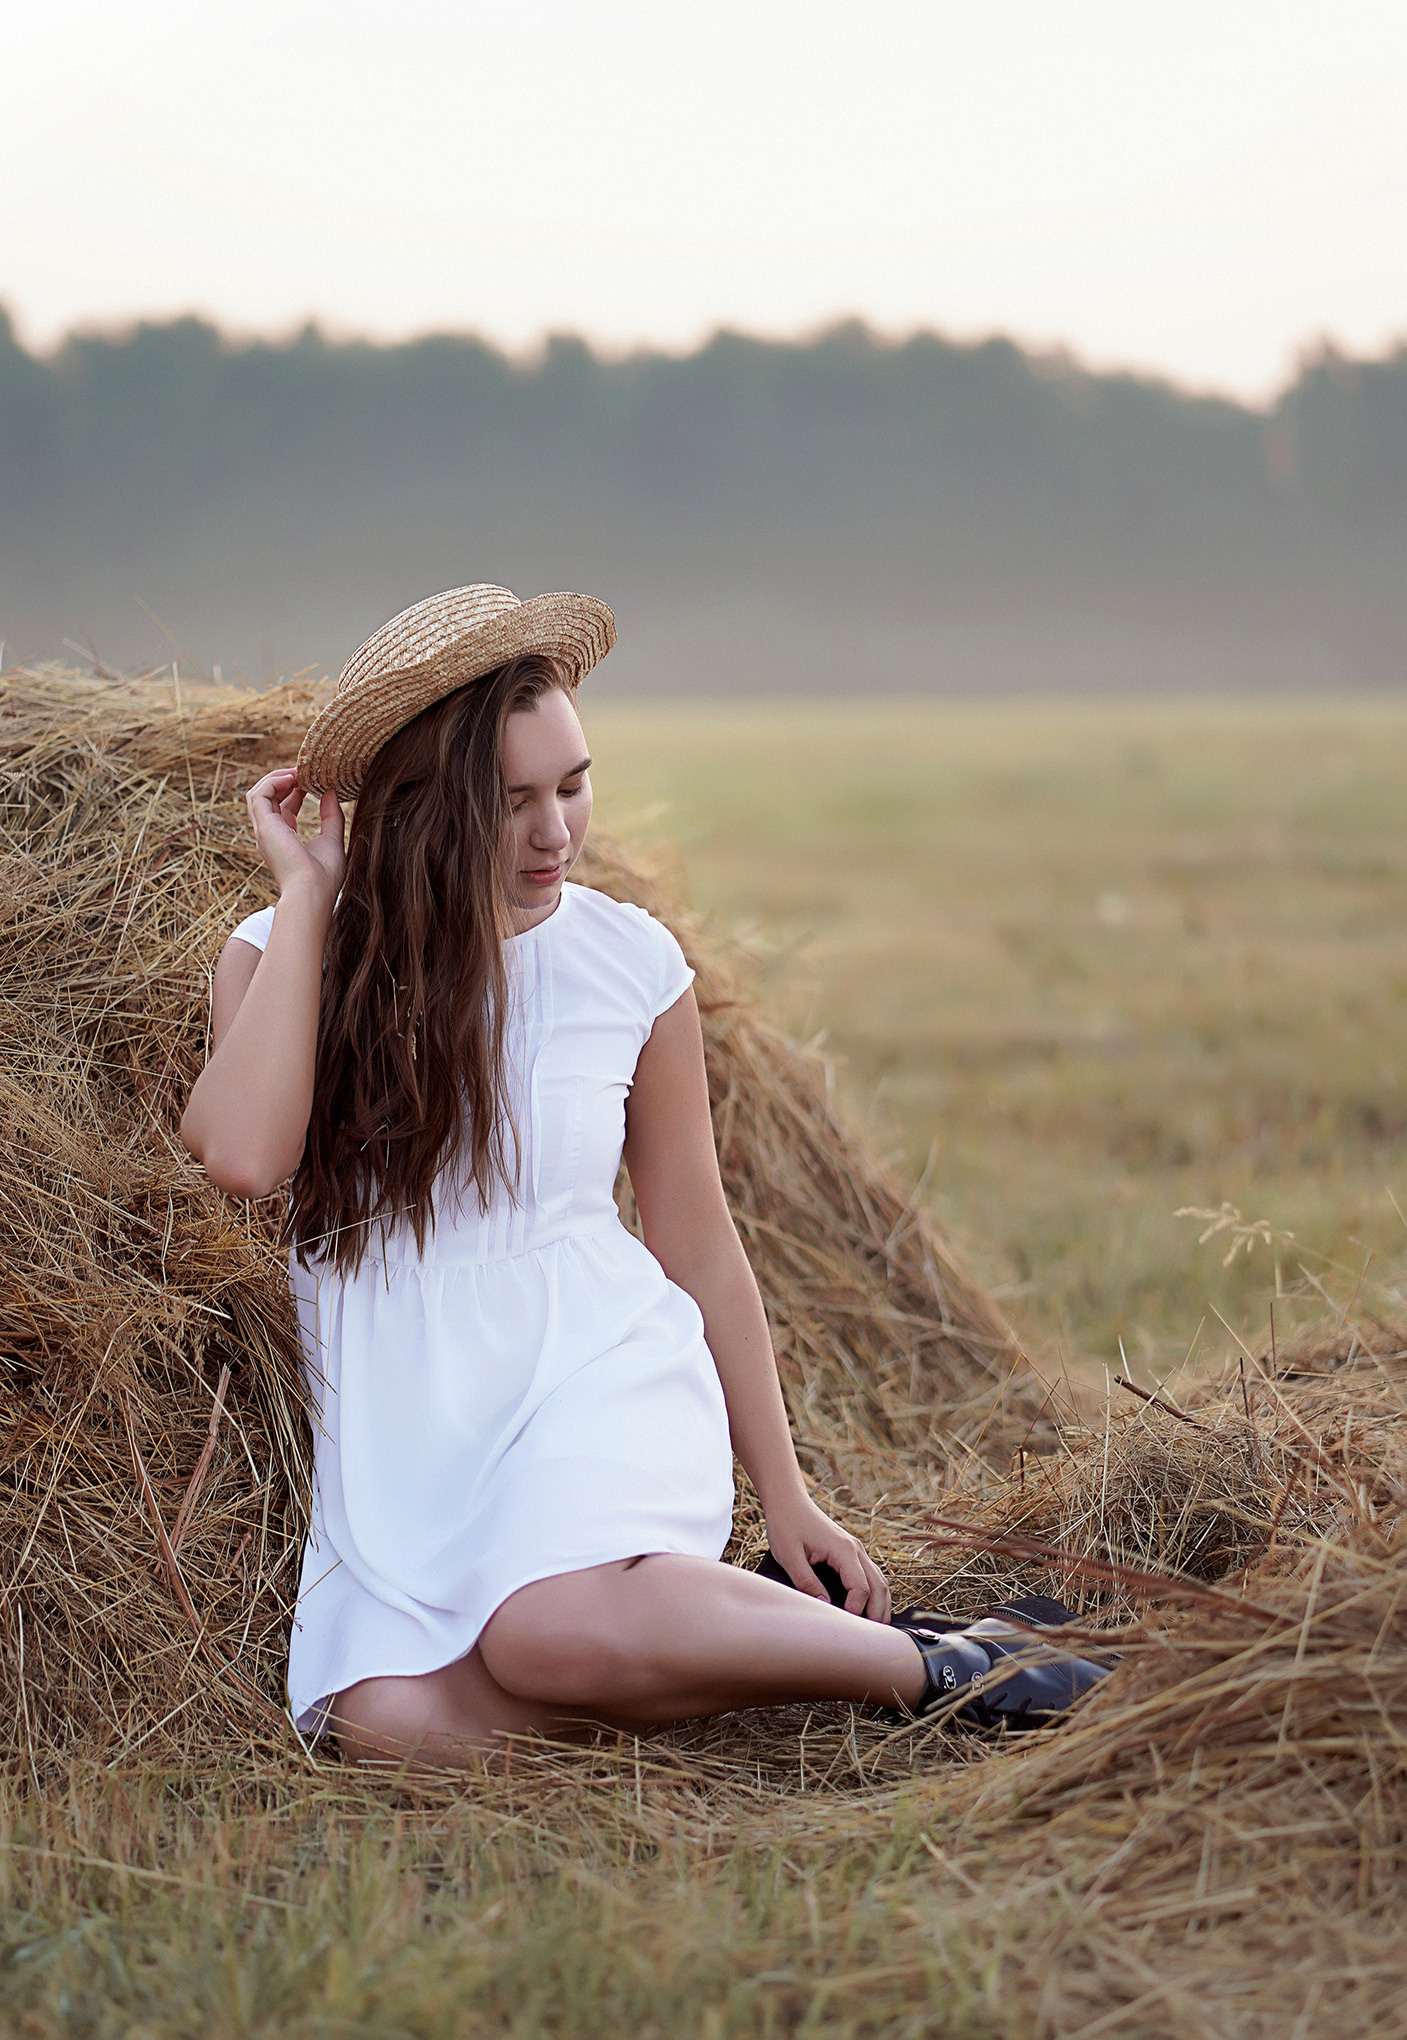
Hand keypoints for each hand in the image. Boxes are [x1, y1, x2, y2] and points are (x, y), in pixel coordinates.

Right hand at [245, 768, 345, 908]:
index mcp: (285, 839)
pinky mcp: (264, 826)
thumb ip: (332, 816)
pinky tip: (293, 778)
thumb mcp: (333, 840)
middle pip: (269, 797)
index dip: (296, 790)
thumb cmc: (324, 877)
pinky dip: (273, 781)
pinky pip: (258, 794)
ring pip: (259, 793)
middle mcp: (270, 834)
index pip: (284, 807)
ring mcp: (264, 830)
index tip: (313, 780)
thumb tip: (332, 792)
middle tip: (306, 770)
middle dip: (285, 780)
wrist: (312, 892)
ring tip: (298, 771)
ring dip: (277, 777)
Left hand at [762, 1491, 891, 1621]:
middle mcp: (855, 1549)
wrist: (788, 1501)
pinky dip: (875, 1593)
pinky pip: (870, 1574)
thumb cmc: (786, 1525)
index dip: (857, 1609)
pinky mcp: (850, 1551)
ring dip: (880, 1603)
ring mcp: (855, 1549)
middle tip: (872, 1638)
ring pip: (879, 1579)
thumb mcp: (789, 1556)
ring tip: (876, 1628)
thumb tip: (824, 1605)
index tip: (847, 1626)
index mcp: (843, 1549)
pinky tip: (869, 1608)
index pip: (860, 1586)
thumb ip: (806, 1581)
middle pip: (878, 1585)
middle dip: (878, 1612)